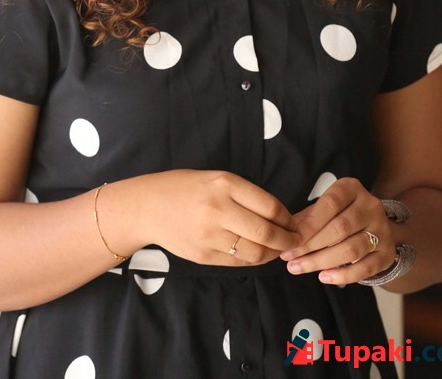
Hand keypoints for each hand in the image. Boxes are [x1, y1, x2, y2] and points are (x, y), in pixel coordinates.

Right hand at [140, 169, 298, 266]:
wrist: (147, 206)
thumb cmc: (183, 187)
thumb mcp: (215, 178)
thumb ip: (243, 194)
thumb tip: (278, 215)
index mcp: (224, 184)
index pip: (269, 206)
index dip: (287, 218)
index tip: (293, 222)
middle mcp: (218, 209)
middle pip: (265, 232)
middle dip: (287, 240)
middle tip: (295, 241)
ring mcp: (209, 235)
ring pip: (254, 253)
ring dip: (272, 254)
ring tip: (277, 250)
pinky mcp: (203, 256)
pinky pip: (237, 262)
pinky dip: (251, 260)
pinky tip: (256, 254)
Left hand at [280, 177, 395, 284]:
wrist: (376, 225)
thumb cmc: (342, 214)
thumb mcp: (325, 208)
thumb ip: (307, 218)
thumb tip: (286, 234)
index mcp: (352, 188)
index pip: (330, 204)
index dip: (309, 224)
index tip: (290, 240)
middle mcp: (370, 206)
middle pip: (339, 228)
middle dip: (310, 246)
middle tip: (289, 258)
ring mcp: (382, 230)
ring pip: (350, 249)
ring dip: (321, 261)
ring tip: (299, 267)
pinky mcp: (387, 253)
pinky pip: (365, 268)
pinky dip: (342, 275)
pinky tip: (323, 276)